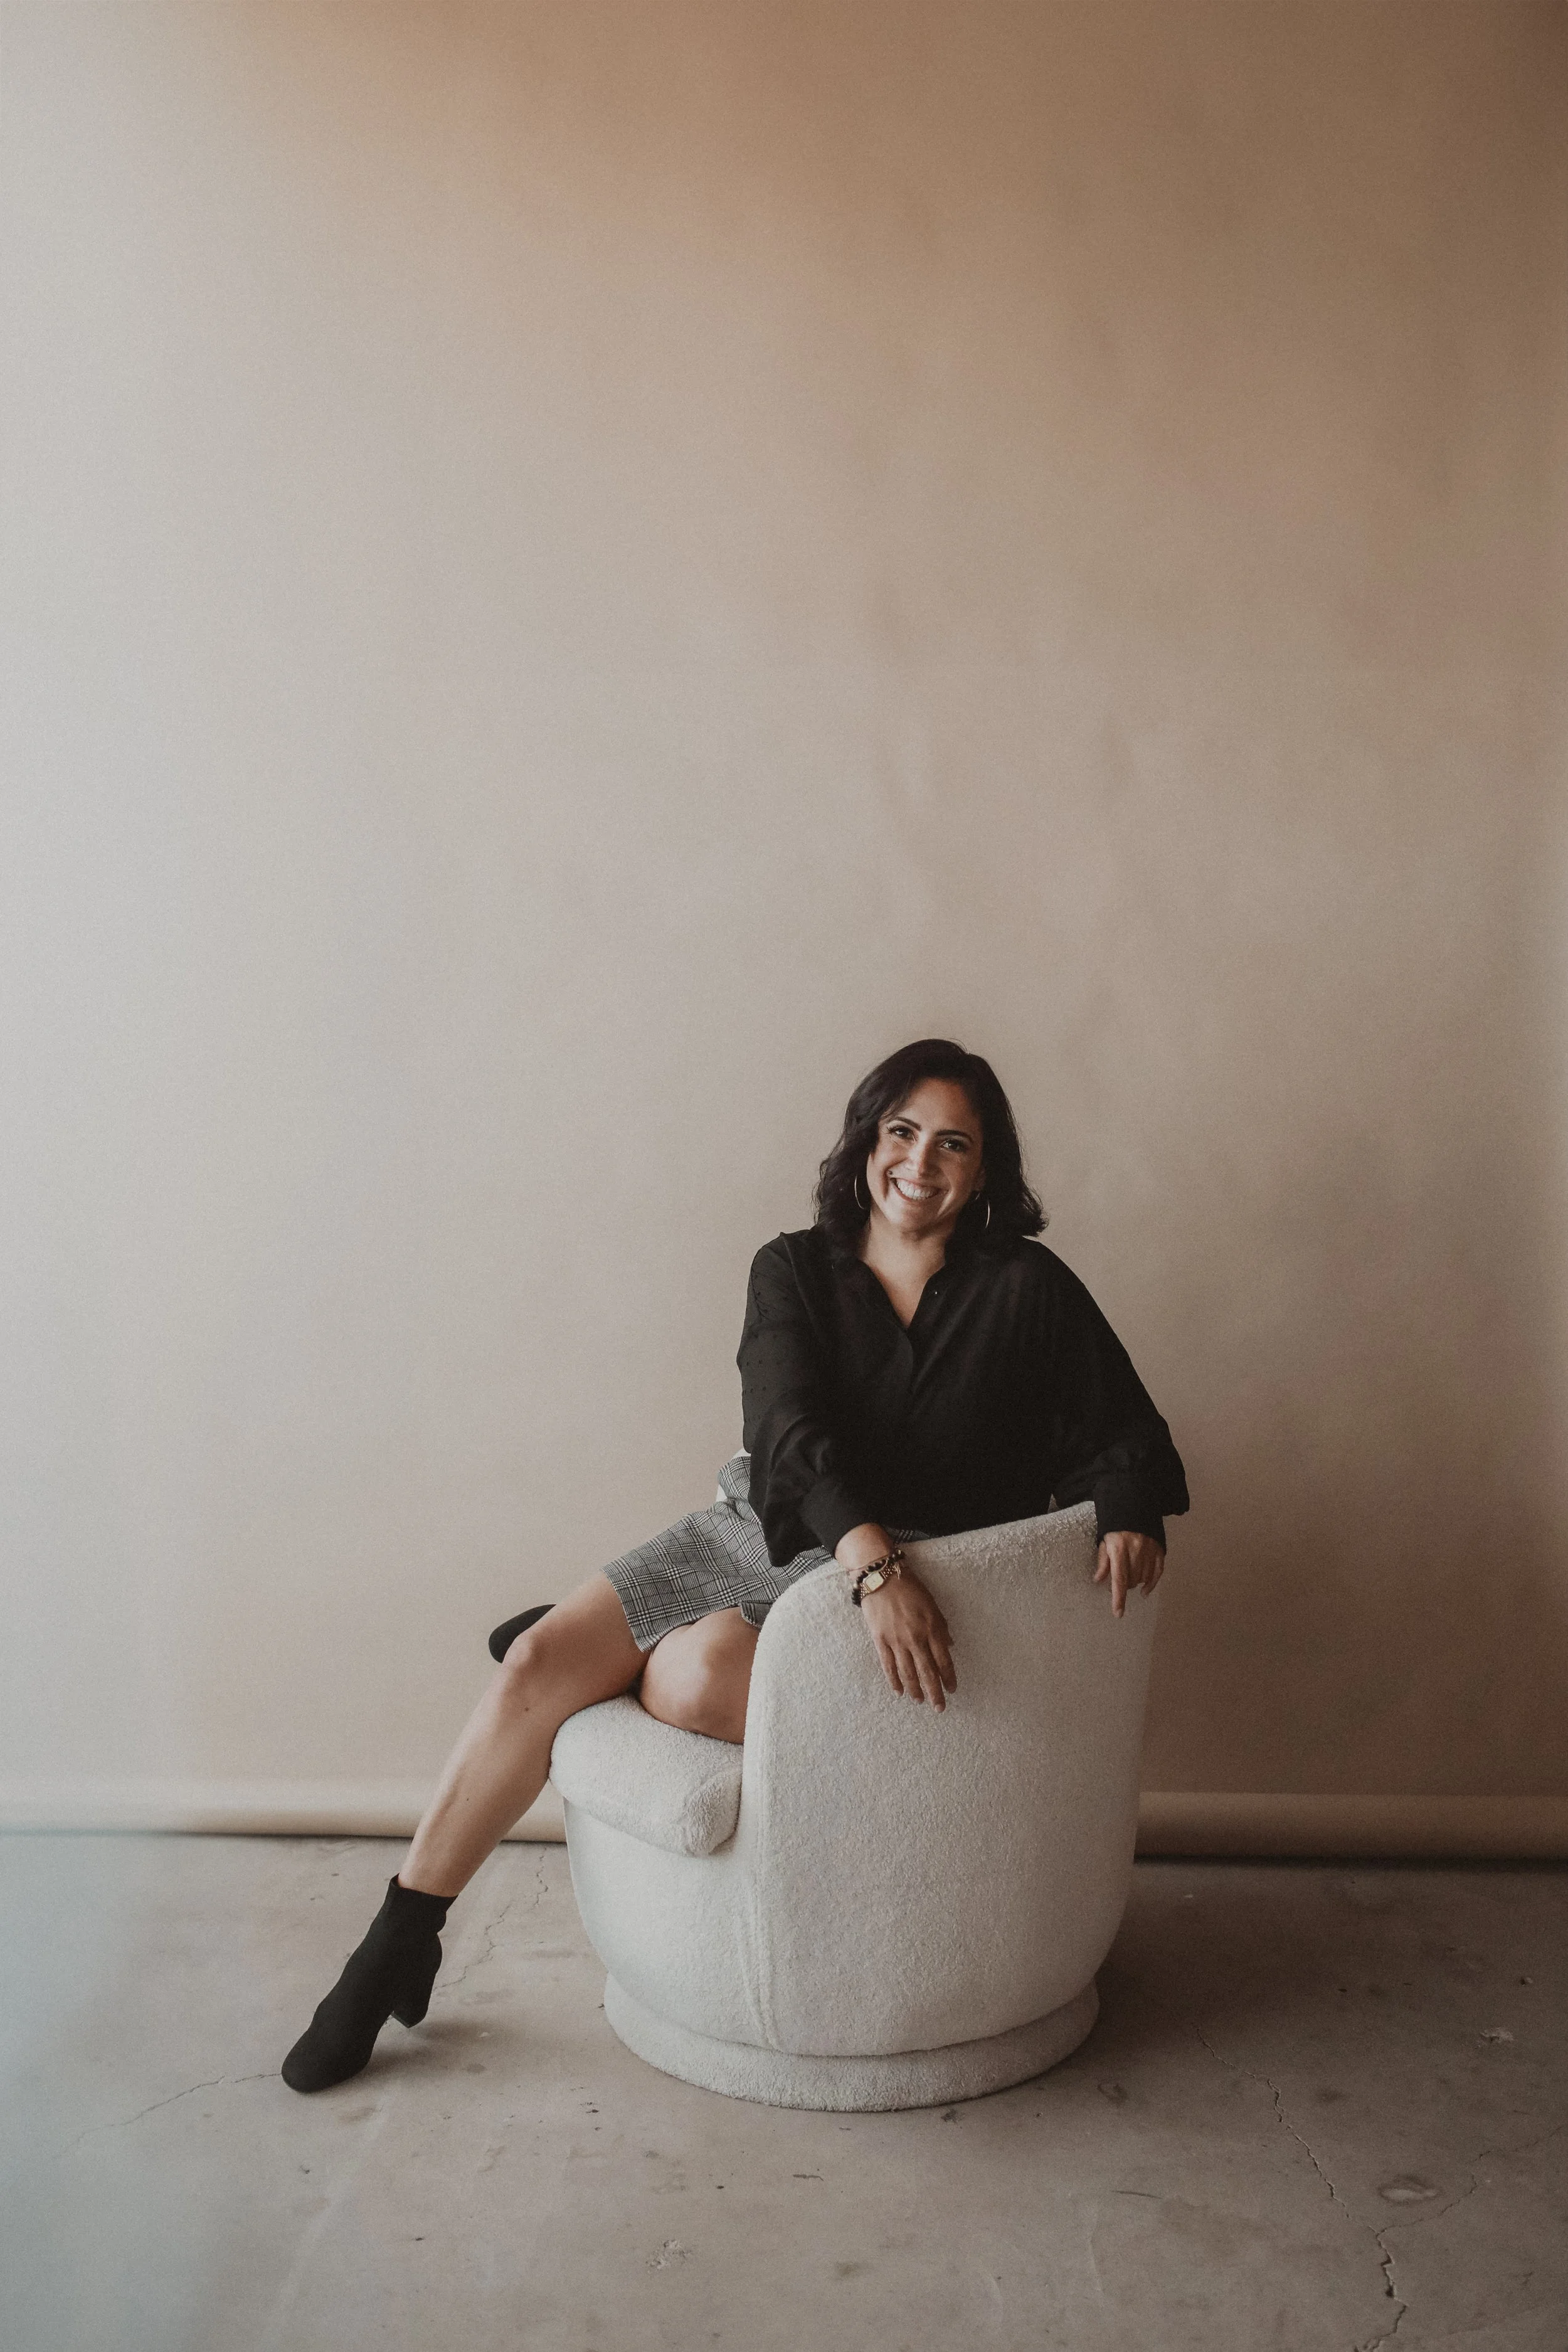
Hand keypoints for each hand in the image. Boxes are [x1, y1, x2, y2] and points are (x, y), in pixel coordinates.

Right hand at [860, 1571, 956, 1709]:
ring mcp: (896, 1641)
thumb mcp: (932, 1604)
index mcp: (931, 1629)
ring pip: (908, 1673)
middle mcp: (915, 1639)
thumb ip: (941, 1626)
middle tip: (939, 1708)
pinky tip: (899, 1692)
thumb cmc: (910, 1587)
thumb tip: (950, 1645)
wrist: (881, 1577)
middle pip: (927, 1672)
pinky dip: (894, 1680)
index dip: (948, 1677)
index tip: (952, 1689)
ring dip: (915, 1690)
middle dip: (934, 1692)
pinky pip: (888, 1666)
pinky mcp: (880, 1640)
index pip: (943, 1660)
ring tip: (920, 1701)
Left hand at [1093, 1530, 1164, 1617]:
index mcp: (1119, 1549)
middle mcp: (1136, 1551)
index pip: (1119, 1579)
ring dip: (1135, 1583)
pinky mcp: (1159, 1549)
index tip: (1118, 1613)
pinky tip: (1145, 1591)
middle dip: (1124, 1585)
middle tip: (1117, 1580)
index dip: (1118, 1598)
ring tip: (1129, 1578)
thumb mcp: (1104, 1540)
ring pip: (1143, 1578)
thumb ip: (1103, 1561)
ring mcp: (1150, 1551)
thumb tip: (1099, 1580)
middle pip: (1132, 1580)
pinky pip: (1158, 1572)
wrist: (1135, 1506)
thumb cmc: (1115, 1525)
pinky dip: (1151, 1584)